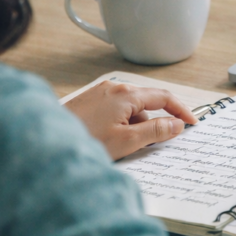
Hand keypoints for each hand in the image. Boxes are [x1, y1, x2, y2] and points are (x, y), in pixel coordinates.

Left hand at [63, 81, 196, 159]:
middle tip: (159, 141)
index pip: (164, 97)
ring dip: (136, 125)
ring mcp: (99, 93)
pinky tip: (110, 140)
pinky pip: (115, 109)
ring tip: (123, 147)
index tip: (191, 123)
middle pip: (147, 102)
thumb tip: (177, 124)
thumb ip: (156, 131)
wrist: (43, 144)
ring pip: (130, 107)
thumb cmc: (84, 141)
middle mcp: (114, 88)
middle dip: (155, 121)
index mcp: (127, 94)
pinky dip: (121, 123)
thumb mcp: (127, 141)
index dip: (181, 110)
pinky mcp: (88, 101)